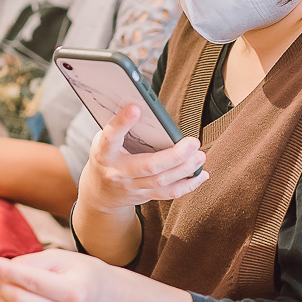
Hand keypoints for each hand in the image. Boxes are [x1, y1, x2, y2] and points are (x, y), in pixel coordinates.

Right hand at [77, 105, 207, 213]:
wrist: (100, 192)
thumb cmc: (107, 157)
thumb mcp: (104, 141)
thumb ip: (121, 128)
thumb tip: (145, 106)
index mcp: (103, 153)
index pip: (111, 137)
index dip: (122, 123)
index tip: (136, 107)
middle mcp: (118, 172)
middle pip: (148, 166)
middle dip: (174, 156)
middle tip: (193, 142)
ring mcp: (132, 187)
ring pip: (162, 181)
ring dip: (185, 169)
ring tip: (200, 156)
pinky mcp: (145, 196)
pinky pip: (169, 193)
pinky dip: (188, 185)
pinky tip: (201, 174)